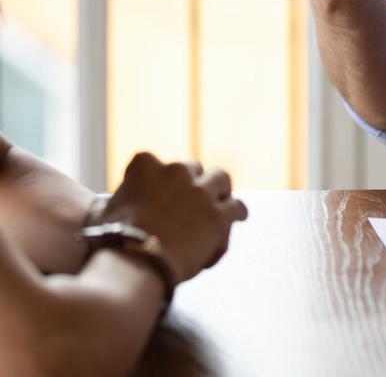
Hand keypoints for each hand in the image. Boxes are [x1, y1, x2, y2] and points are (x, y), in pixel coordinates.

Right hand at [94, 153, 246, 283]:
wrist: (133, 264)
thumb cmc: (112, 242)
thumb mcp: (105, 210)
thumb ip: (118, 199)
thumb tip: (110, 204)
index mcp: (145, 165)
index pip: (155, 163)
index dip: (158, 179)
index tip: (158, 194)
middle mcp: (176, 170)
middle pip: (192, 168)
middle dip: (192, 182)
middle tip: (192, 200)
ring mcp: (200, 191)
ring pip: (220, 179)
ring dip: (220, 190)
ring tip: (221, 201)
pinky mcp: (218, 215)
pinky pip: (236, 207)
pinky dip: (236, 213)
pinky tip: (237, 217)